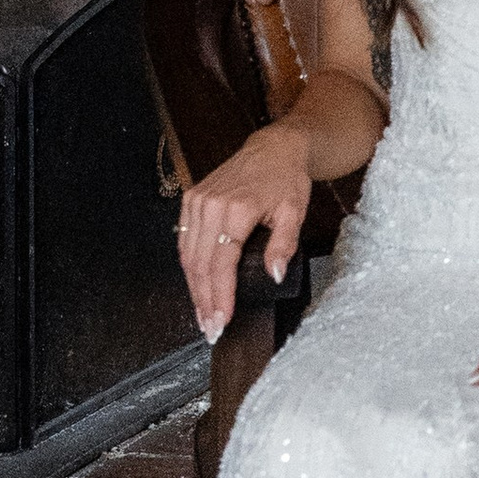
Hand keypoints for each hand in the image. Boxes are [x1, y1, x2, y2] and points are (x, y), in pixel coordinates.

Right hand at [177, 120, 312, 339]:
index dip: (221, 295)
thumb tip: (273, 275)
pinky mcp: (191, 199)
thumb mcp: (294, 211)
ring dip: (194, 289)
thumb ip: (284, 244)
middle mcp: (211, 204)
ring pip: (188, 255)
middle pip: (201, 264)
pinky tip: (196, 287)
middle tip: (210, 329)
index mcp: (238, 208)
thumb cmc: (286, 179)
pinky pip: (184, 240)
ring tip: (203, 315)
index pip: (222, 262)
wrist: (274, 148)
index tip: (222, 320)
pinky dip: (189, 267)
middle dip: (204, 300)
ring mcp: (198, 201)